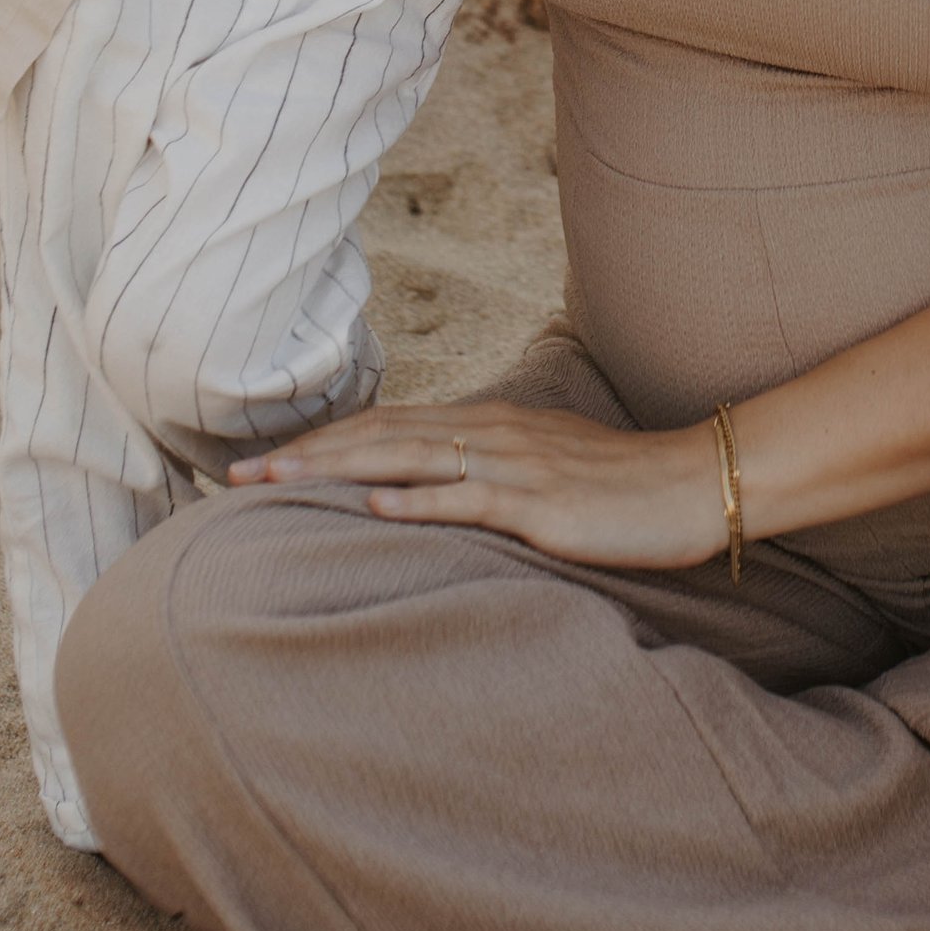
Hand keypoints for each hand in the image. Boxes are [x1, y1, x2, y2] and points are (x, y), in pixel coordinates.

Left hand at [230, 398, 726, 571]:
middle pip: (378, 436)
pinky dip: (418, 499)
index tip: (260, 465)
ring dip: (335, 471)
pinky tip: (374, 505)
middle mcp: (489, 434)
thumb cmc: (618, 489)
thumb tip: (420, 492)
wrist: (694, 483)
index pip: (383, 426)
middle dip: (303, 457)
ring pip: (407, 459)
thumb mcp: (539, 474)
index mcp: (485, 425)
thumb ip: (481, 476)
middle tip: (235, 479)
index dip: (318, 444)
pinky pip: (470, 499)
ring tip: (276, 485)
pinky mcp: (541, 504)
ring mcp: (513, 467)